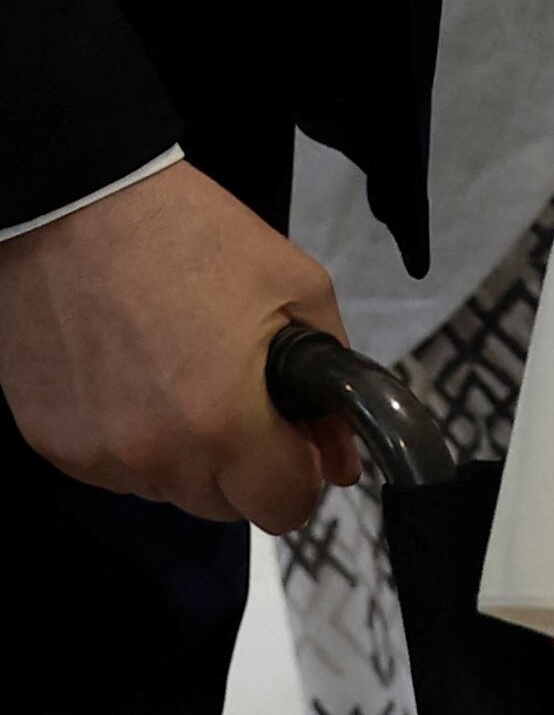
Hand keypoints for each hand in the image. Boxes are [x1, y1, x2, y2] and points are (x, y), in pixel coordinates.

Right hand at [0, 164, 357, 528]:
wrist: (78, 205)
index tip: (300, 440)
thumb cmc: (190, 236)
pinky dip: (135, 442)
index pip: (284, 509)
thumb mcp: (299, 290)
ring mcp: (96, 453)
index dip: (303, 474)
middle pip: (226, 507)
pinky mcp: (51, 441)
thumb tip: (342, 456)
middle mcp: (154, 452)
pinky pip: (114, 469)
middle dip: (249, 465)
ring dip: (189, 456)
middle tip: (246, 401)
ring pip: (169, 491)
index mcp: (224, 421)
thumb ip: (335, 384)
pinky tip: (138, 381)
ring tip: (185, 378)